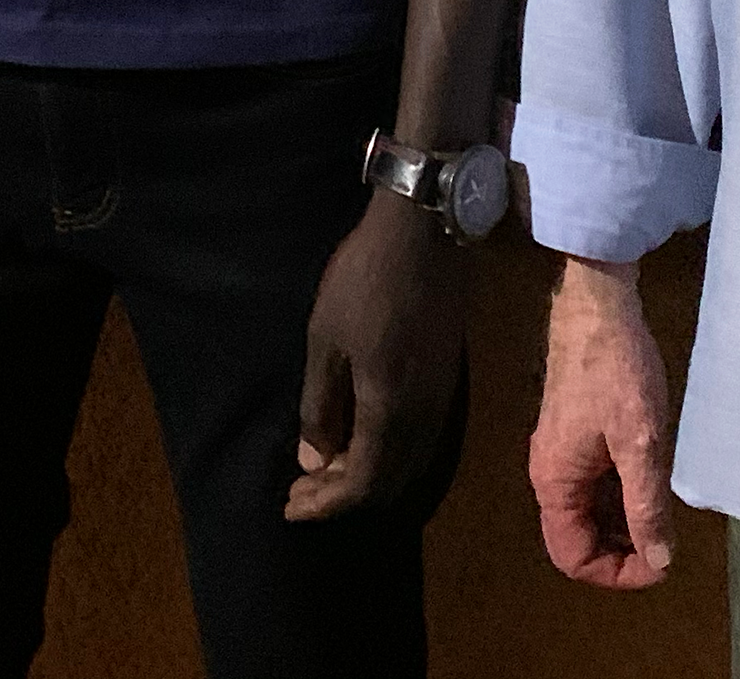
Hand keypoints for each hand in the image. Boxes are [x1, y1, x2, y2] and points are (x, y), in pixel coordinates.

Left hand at [285, 193, 467, 521]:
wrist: (423, 233)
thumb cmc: (364, 281)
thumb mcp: (325, 340)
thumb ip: (320, 405)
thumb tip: (313, 460)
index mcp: (391, 413)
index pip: (362, 486)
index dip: (325, 505)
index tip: (291, 506)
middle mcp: (425, 419)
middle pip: (389, 484)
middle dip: (343, 497)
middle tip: (303, 491)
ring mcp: (443, 399)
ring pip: (409, 465)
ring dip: (368, 477)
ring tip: (327, 468)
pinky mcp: (448, 379)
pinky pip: (421, 441)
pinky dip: (389, 454)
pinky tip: (364, 436)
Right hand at [529, 255, 674, 588]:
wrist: (597, 306)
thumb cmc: (617, 372)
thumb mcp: (639, 443)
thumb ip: (646, 505)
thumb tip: (660, 560)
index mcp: (555, 480)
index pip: (573, 557)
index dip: (617, 573)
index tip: (661, 562)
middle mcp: (549, 472)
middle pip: (576, 539)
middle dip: (620, 552)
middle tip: (665, 544)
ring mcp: (560, 450)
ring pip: (585, 512)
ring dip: (621, 524)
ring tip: (663, 515)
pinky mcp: (574, 432)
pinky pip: (590, 484)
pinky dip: (618, 497)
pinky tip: (649, 481)